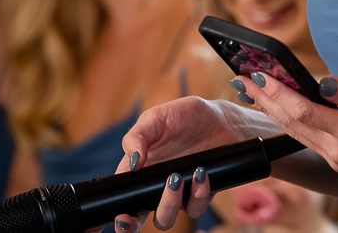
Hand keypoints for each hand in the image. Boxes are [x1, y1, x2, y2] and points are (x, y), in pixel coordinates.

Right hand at [111, 96, 269, 229]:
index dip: (115, 214)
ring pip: (165, 219)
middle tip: (133, 219)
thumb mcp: (156, 118)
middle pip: (136, 220)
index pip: (120, 198)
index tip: (118, 218)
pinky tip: (201, 173)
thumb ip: (137, 136)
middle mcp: (154, 187)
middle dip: (131, 225)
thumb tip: (133, 161)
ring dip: (168, 204)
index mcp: (137, 171)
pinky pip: (194, 208)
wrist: (221, 118)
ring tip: (176, 177)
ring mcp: (177, 194)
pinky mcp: (198, 195)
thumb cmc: (184, 116)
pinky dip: (197, 194)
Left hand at [233, 72, 337, 200]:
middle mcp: (337, 152)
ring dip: (273, 112)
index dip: (276, 93)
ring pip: (296, 133)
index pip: (302, 111)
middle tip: (242, 80)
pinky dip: (291, 121)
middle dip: (264, 101)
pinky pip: (308, 139)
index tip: (257, 75)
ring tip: (254, 93)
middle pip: (291, 124)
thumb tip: (322, 82)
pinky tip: (284, 109)